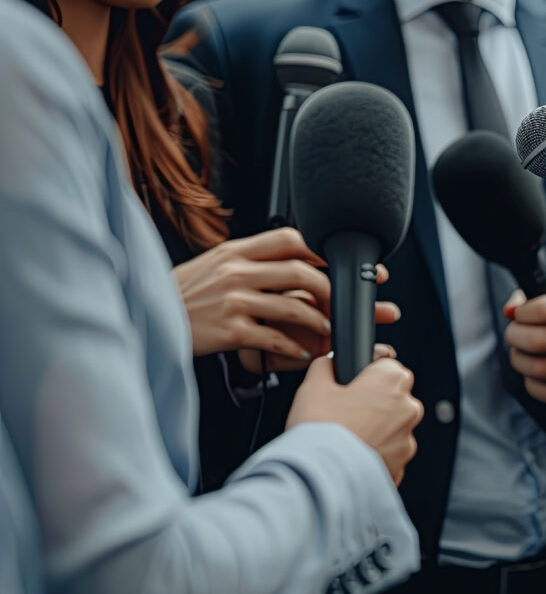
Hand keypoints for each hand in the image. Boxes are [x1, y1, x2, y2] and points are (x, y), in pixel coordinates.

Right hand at [172, 228, 399, 368]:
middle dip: (332, 289)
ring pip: (292, 306)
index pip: (289, 239)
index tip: (342, 262)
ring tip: (329, 330)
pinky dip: (293, 348)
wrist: (149, 318)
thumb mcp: (214, 263)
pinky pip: (273, 339)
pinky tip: (303, 353)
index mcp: (235, 251)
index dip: (322, 250)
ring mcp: (233, 301)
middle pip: (299, 273)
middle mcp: (236, 272)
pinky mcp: (230, 331)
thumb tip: (290, 251)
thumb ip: (249, 257)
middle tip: (347, 302)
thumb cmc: (185, 294)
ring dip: (319, 321)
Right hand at [287, 357, 423, 484]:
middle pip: (394, 396)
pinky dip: (375, 453)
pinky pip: (389, 453)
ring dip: (376, 429)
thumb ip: (326, 365)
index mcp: (391, 381)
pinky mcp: (401, 466)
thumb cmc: (319, 429)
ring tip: (346, 436)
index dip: (367, 373)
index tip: (353, 383)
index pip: (388, 365)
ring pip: (393, 427)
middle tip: (344, 412)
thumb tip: (331, 363)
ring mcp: (407, 440)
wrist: (320, 478)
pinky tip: (352, 454)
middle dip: (374, 401)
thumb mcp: (313, 385)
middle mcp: (407, 408)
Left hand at [504, 281, 545, 404]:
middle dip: (515, 338)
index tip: (517, 316)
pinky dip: (533, 385)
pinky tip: (533, 375)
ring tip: (520, 354)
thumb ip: (534, 295)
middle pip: (541, 341)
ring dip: (521, 362)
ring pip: (543, 369)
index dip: (522, 314)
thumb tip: (510, 310)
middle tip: (513, 336)